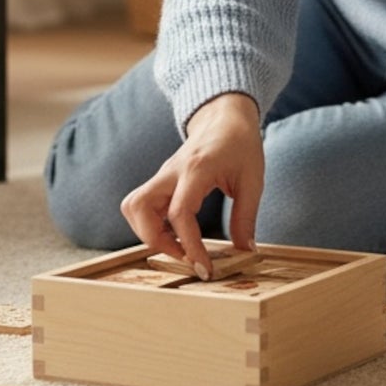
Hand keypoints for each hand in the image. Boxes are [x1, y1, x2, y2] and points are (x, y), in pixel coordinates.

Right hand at [119, 93, 263, 276]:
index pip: (179, 212)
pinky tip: (176, 235)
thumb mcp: (252, 180)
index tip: (204, 268)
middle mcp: (171, 171)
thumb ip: (246, 217)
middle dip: (155, 240)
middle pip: (139, 207)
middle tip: (184, 256)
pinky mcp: (161, 180)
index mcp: (197, 169)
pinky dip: (151, 225)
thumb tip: (245, 251)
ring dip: (148, 233)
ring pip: (133, 206)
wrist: (225, 117)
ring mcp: (163, 175)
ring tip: (178, 247)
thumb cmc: (240, 144)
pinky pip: (142, 205)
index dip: (189, 245)